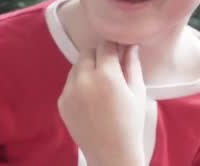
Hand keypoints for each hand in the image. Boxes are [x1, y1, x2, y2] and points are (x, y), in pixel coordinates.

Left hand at [58, 41, 145, 165]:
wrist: (111, 154)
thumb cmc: (130, 123)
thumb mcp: (138, 92)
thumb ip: (132, 64)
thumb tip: (130, 45)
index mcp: (106, 76)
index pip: (105, 45)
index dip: (113, 46)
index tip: (119, 52)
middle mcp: (83, 80)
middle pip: (87, 53)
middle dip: (98, 56)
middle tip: (110, 69)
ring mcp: (69, 92)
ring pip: (76, 67)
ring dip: (87, 69)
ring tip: (100, 85)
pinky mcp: (61, 102)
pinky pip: (69, 83)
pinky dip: (79, 84)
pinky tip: (90, 99)